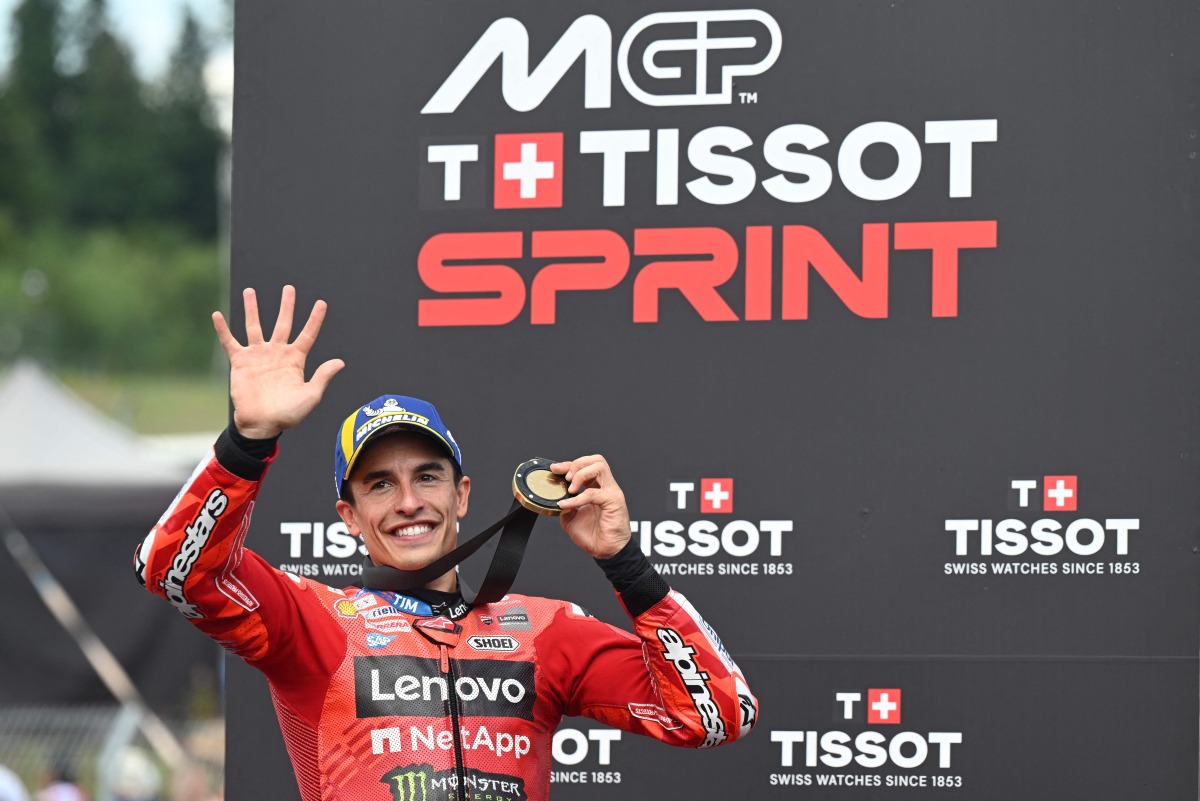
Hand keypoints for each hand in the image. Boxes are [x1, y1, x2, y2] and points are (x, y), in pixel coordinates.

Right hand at [212, 285, 344, 438]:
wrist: (262, 424)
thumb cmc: (288, 414)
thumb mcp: (310, 396)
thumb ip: (323, 377)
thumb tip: (340, 362)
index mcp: (296, 359)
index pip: (308, 334)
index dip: (315, 319)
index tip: (321, 303)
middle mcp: (277, 353)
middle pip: (283, 323)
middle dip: (286, 306)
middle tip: (289, 288)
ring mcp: (258, 356)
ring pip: (255, 326)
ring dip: (252, 309)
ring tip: (250, 291)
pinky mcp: (240, 362)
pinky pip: (230, 342)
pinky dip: (223, 329)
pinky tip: (217, 314)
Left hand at [551, 455, 630, 558]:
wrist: (605, 552)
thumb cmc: (593, 536)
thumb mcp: (571, 519)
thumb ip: (565, 506)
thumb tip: (556, 499)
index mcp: (598, 488)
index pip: (586, 466)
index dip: (569, 464)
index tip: (555, 469)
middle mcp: (606, 487)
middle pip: (596, 460)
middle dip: (576, 464)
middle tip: (565, 476)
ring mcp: (612, 492)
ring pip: (599, 467)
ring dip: (581, 474)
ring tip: (570, 488)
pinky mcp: (614, 501)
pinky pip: (593, 493)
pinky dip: (577, 498)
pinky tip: (567, 504)